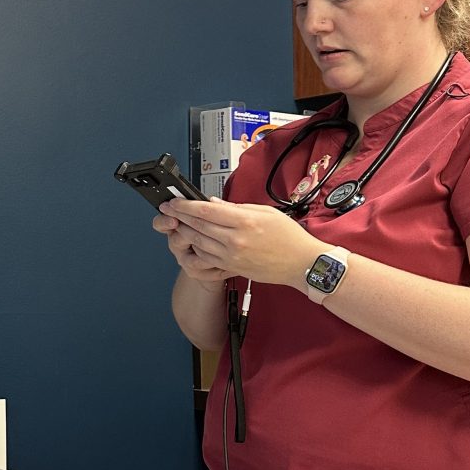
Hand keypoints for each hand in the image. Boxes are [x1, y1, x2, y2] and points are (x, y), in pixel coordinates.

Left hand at [157, 198, 321, 289]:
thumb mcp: (265, 212)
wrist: (301, 264)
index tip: (173, 201)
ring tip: (176, 223)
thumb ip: (236, 207)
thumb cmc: (288, 237)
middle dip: (179, 216)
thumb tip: (212, 203)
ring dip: (184, 232)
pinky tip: (193, 240)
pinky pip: (206, 257)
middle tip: (167, 209)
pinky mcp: (231, 267)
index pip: (206, 211)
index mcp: (245, 221)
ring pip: (198, 242)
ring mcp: (232, 256)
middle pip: (198, 226)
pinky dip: (196, 247)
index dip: (185, 205)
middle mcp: (235, 240)